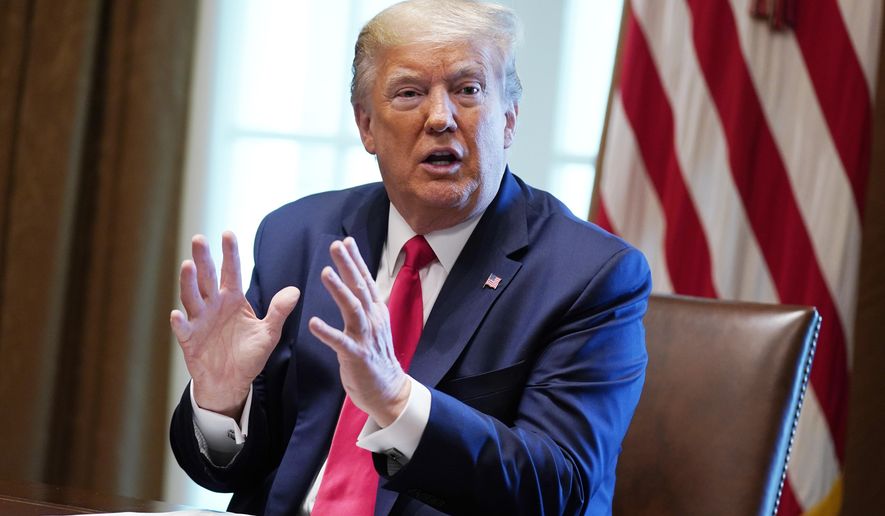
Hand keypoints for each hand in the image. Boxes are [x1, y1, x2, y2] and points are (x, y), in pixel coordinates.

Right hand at [170, 231, 299, 418]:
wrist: (231, 382)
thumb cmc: (249, 355)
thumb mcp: (269, 333)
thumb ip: (279, 312)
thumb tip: (295, 290)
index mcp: (233, 299)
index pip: (231, 271)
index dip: (230, 253)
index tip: (227, 233)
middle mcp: (214, 305)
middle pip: (207, 277)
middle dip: (204, 258)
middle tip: (199, 238)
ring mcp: (199, 320)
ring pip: (192, 297)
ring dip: (189, 282)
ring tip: (188, 265)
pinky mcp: (189, 339)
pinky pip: (183, 328)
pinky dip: (179, 321)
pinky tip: (178, 314)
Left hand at [308, 237, 410, 426]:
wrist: (388, 390)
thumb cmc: (376, 356)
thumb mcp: (374, 325)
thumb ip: (366, 304)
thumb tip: (360, 283)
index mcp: (376, 312)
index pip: (365, 281)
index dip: (356, 260)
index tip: (346, 240)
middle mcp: (373, 320)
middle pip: (360, 288)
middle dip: (348, 265)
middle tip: (336, 245)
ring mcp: (366, 337)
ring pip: (353, 309)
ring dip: (339, 290)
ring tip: (325, 273)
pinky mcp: (357, 356)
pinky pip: (340, 343)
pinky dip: (328, 333)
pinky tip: (313, 323)